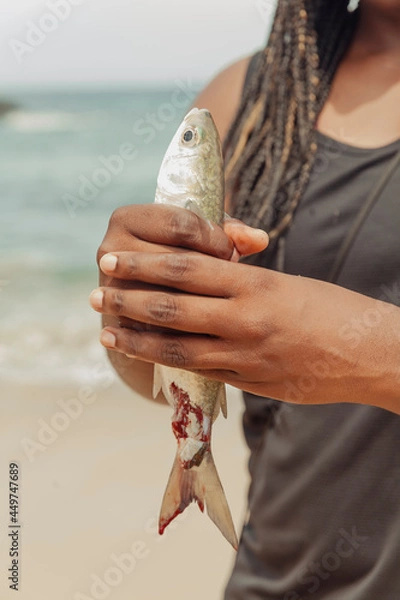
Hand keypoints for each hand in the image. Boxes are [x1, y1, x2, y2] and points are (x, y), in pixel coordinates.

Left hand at [91, 231, 396, 406]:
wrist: (368, 354)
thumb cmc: (330, 309)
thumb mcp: (285, 281)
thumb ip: (242, 280)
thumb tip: (203, 272)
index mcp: (256, 284)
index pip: (185, 268)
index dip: (143, 264)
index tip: (114, 259)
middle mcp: (245, 319)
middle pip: (172, 306)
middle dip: (128, 299)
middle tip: (97, 292)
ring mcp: (245, 356)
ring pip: (176, 346)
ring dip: (136, 337)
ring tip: (107, 330)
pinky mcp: (248, 382)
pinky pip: (198, 370)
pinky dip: (166, 362)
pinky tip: (145, 356)